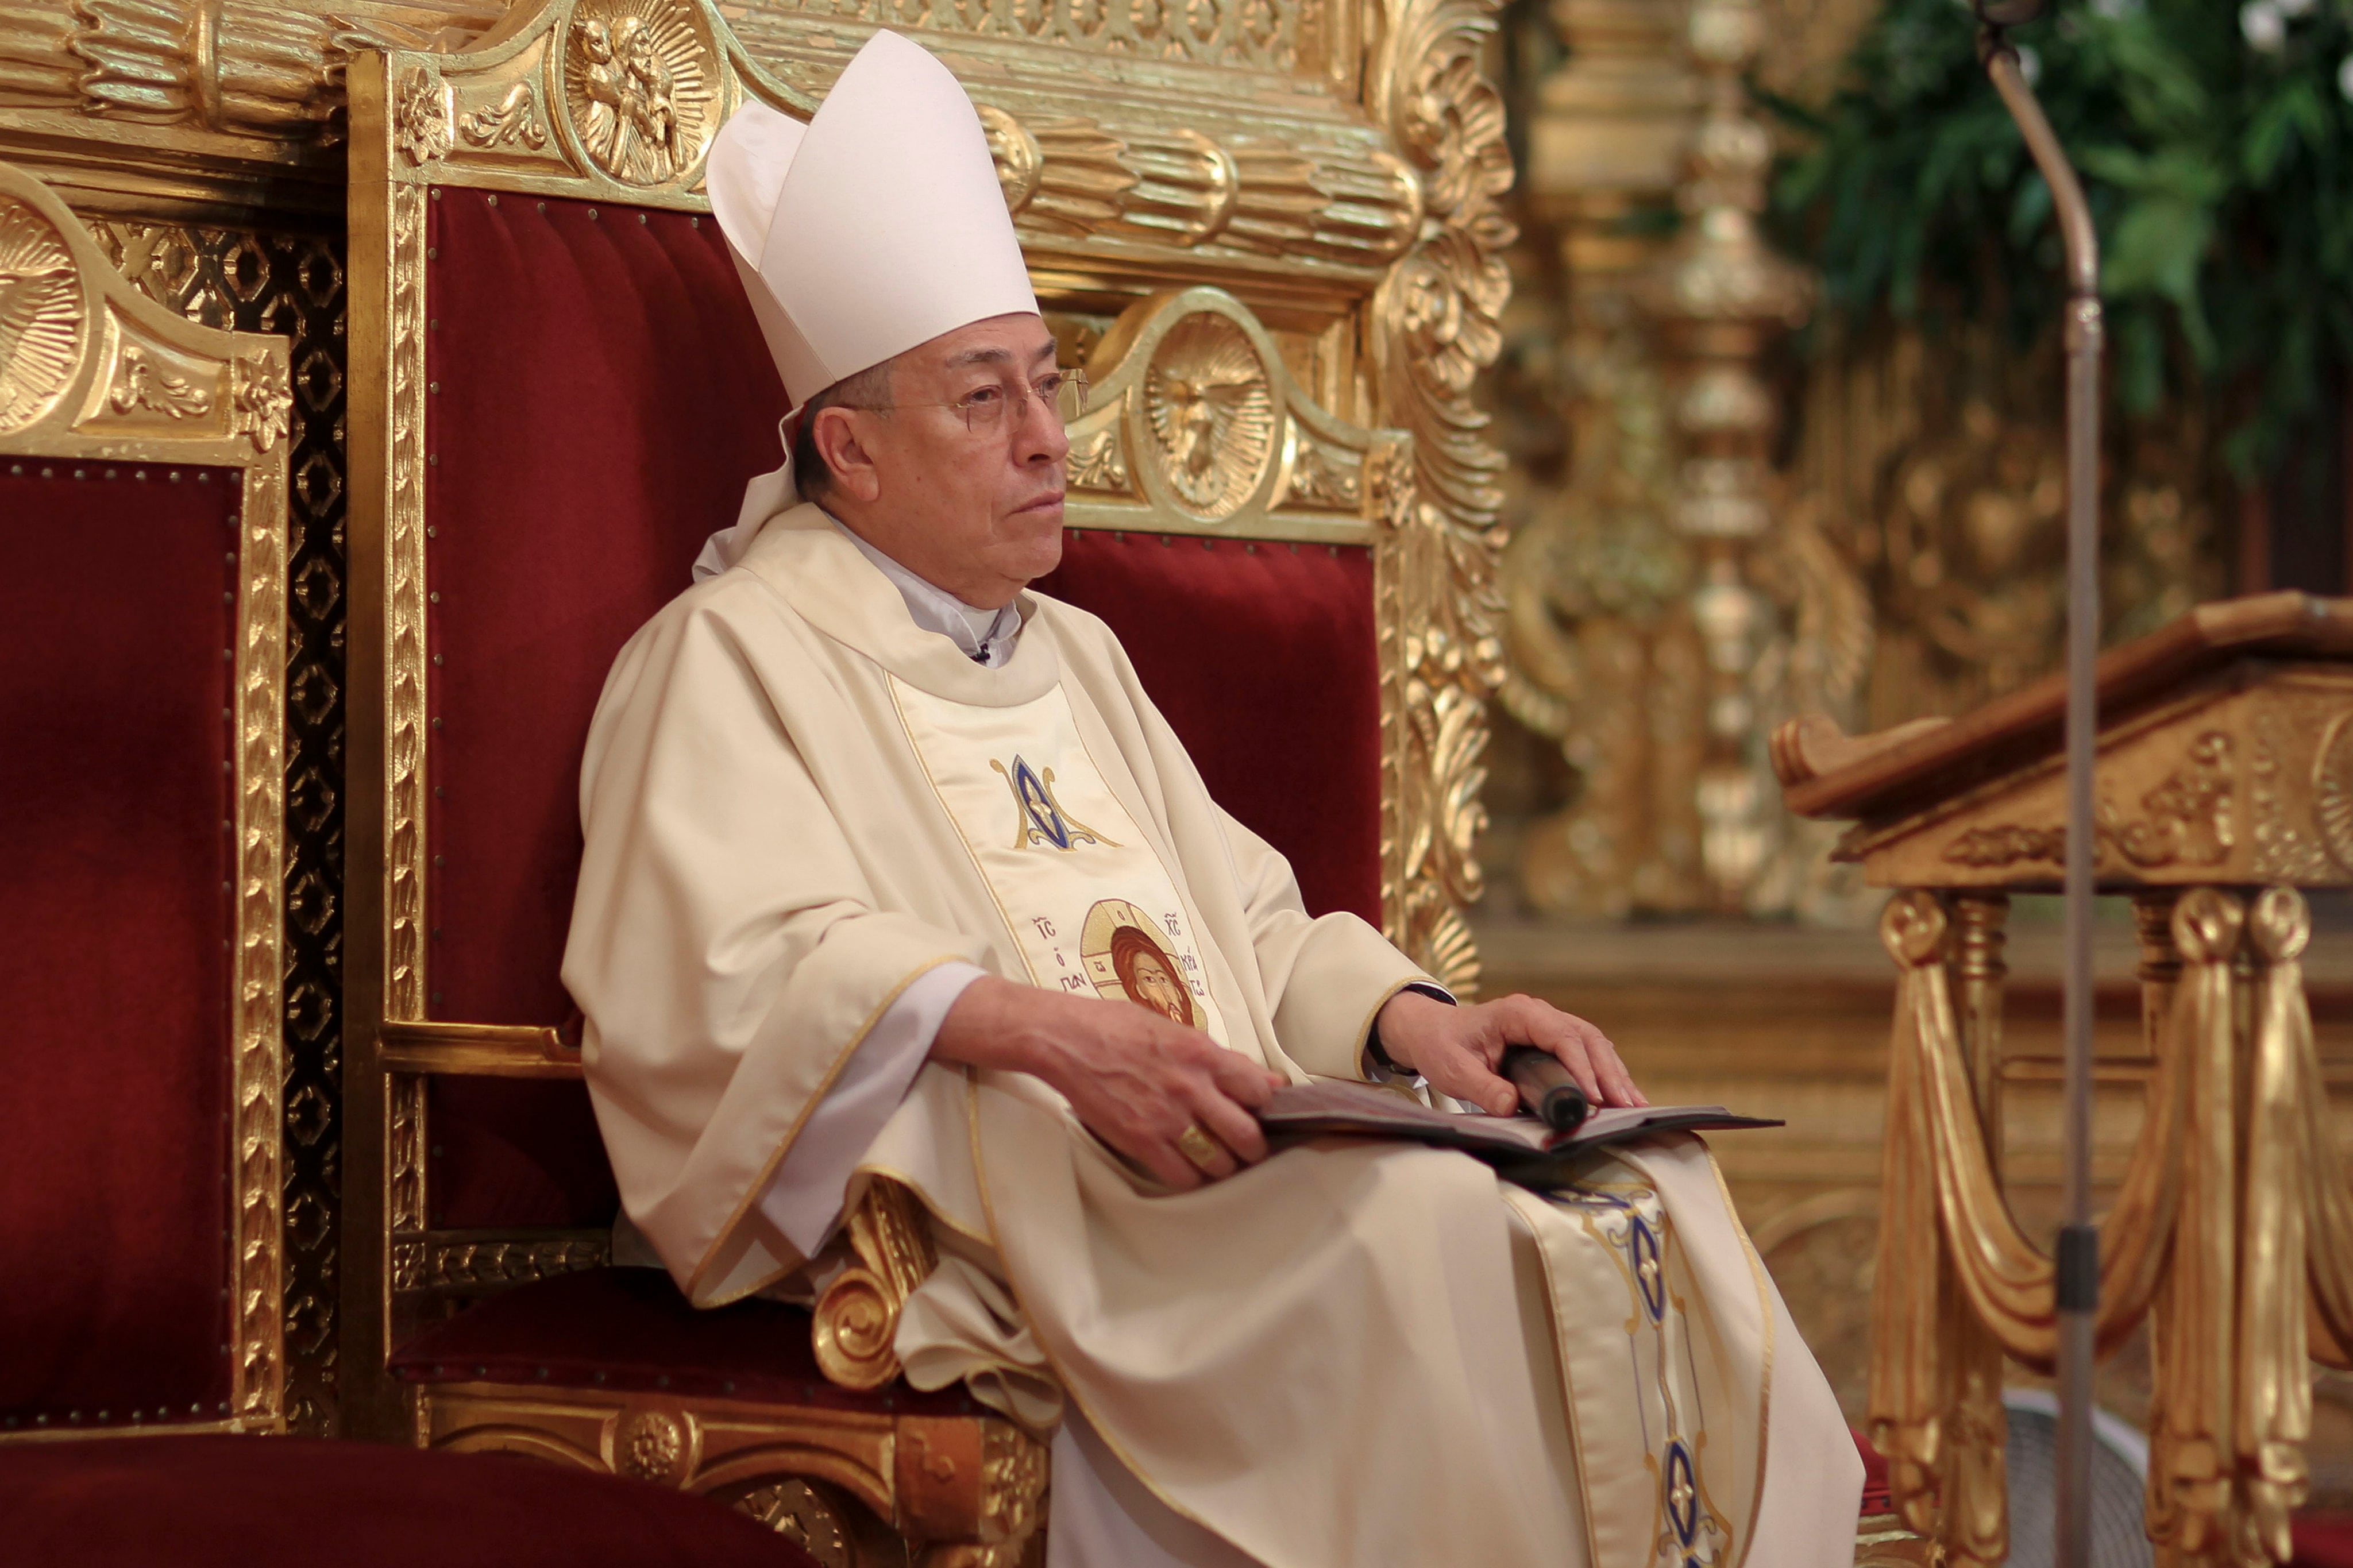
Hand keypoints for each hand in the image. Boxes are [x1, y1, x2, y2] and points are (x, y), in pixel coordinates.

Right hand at [931, 975, 1285, 1189]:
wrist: (1065, 1040)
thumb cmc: (1116, 1026)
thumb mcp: (1174, 1028)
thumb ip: (1218, 1055)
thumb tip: (1262, 1077)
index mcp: (1202, 1053)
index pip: (1260, 1090)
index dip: (1267, 1105)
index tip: (1263, 1111)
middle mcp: (1190, 1087)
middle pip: (1246, 1135)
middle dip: (1254, 1147)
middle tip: (1249, 1148)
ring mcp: (1166, 1118)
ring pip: (1218, 1162)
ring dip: (1224, 1166)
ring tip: (1218, 1160)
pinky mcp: (1140, 1141)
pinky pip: (1182, 1176)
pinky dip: (1191, 1178)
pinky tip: (1188, 1168)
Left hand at [1373, 990, 1644, 1116]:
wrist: (1432, 1032)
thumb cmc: (1442, 1045)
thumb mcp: (1453, 1069)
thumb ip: (1481, 1087)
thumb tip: (1511, 1105)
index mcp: (1519, 1013)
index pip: (1561, 1036)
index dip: (1581, 1067)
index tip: (1595, 1097)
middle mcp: (1540, 1015)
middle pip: (1587, 1039)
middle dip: (1610, 1073)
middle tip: (1628, 1106)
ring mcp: (1550, 1026)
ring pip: (1594, 1045)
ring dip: (1615, 1075)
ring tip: (1635, 1106)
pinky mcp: (1553, 1042)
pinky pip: (1587, 1054)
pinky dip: (1606, 1075)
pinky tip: (1621, 1098)